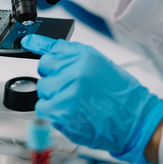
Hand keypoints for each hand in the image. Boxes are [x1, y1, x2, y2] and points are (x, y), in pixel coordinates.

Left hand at [21, 34, 162, 163]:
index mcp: (84, 57)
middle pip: (43, 70)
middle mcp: (74, 72)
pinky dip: (53, 112)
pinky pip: (43, 108)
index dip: (41, 50)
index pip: (51, 49)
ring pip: (42, 90)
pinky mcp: (62, 113)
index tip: (27, 42)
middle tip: (71, 86)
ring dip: (54, 96)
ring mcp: (67, 93)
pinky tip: (70, 112)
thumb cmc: (121, 95)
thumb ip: (71, 55)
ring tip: (75, 101)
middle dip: (54, 78)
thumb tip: (41, 45)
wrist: (135, 121)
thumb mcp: (100, 64)